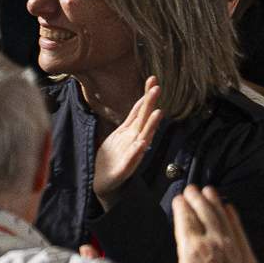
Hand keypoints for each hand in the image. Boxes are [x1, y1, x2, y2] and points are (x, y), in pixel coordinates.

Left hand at [92, 77, 161, 206]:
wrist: (105, 182)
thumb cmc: (113, 157)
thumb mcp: (119, 135)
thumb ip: (131, 121)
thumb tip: (142, 104)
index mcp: (130, 132)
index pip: (139, 110)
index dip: (145, 96)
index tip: (152, 80)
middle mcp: (134, 140)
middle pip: (143, 119)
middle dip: (150, 104)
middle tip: (158, 88)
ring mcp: (131, 154)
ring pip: (143, 137)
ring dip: (150, 125)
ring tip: (158, 113)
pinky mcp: (125, 168)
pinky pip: (132, 159)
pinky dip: (137, 151)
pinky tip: (142, 143)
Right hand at [140, 185, 263, 262]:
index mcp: (192, 250)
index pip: (185, 220)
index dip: (181, 206)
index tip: (178, 198)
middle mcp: (212, 242)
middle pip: (203, 212)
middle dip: (196, 197)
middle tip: (191, 188)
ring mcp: (230, 244)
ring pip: (221, 215)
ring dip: (214, 201)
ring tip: (209, 190)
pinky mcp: (244, 250)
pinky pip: (237, 227)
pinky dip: (233, 215)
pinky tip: (229, 207)